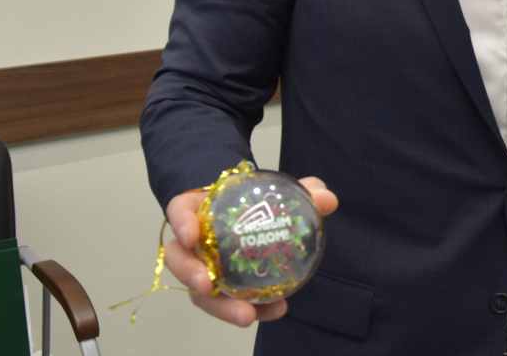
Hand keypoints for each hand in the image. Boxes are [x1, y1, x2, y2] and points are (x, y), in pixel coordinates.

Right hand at [163, 175, 337, 325]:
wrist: (256, 218)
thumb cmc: (257, 201)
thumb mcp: (281, 191)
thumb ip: (305, 190)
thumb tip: (327, 200)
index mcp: (199, 210)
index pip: (179, 212)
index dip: (181, 223)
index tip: (191, 235)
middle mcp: (193, 241)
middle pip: (179, 260)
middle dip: (190, 275)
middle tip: (207, 286)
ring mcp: (203, 268)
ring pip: (200, 292)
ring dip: (221, 307)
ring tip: (247, 315)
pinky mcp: (222, 290)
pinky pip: (230, 303)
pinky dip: (253, 309)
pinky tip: (276, 310)